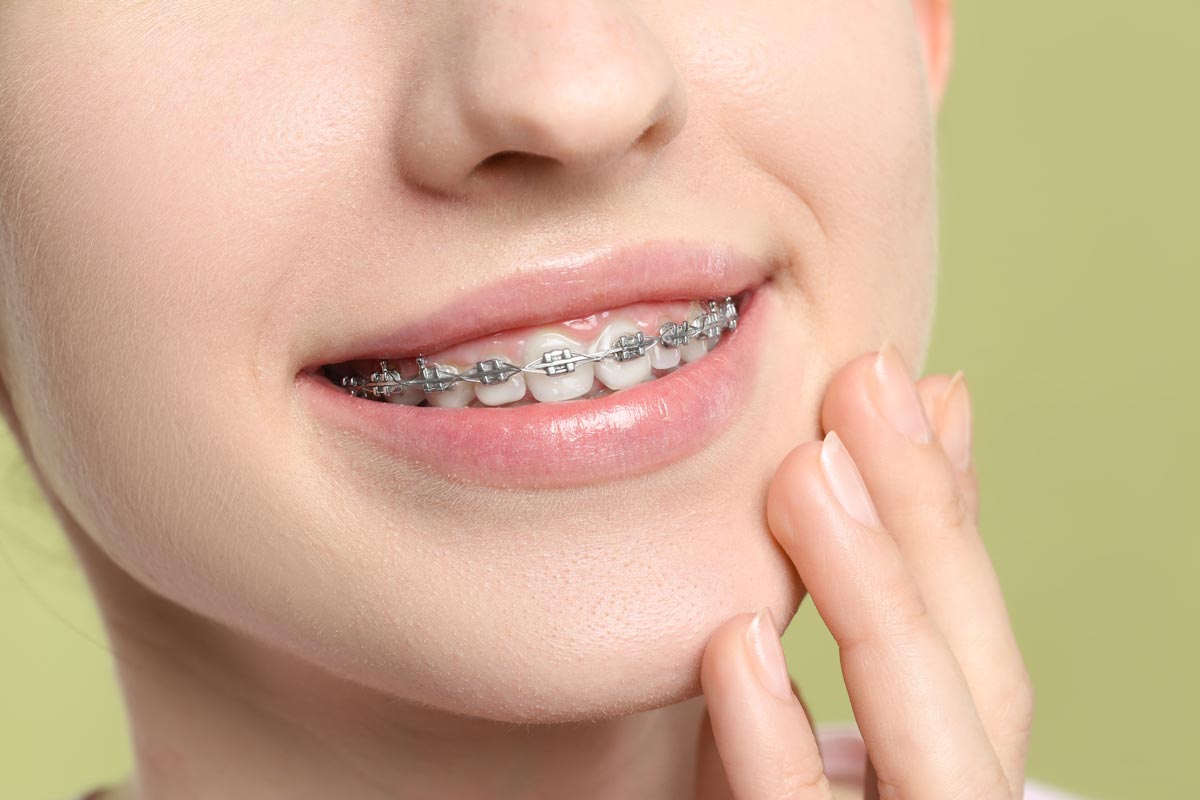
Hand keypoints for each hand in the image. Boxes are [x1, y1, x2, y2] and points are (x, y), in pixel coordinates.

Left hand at [698, 344, 1033, 798]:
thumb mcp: (795, 710)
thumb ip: (856, 597)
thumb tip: (890, 424)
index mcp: (932, 761)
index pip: (971, 638)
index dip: (941, 506)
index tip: (888, 378)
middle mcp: (934, 799)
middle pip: (969, 675)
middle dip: (920, 522)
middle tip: (859, 386)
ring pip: (922, 746)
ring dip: (872, 599)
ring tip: (808, 474)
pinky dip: (772, 740)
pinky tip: (736, 640)